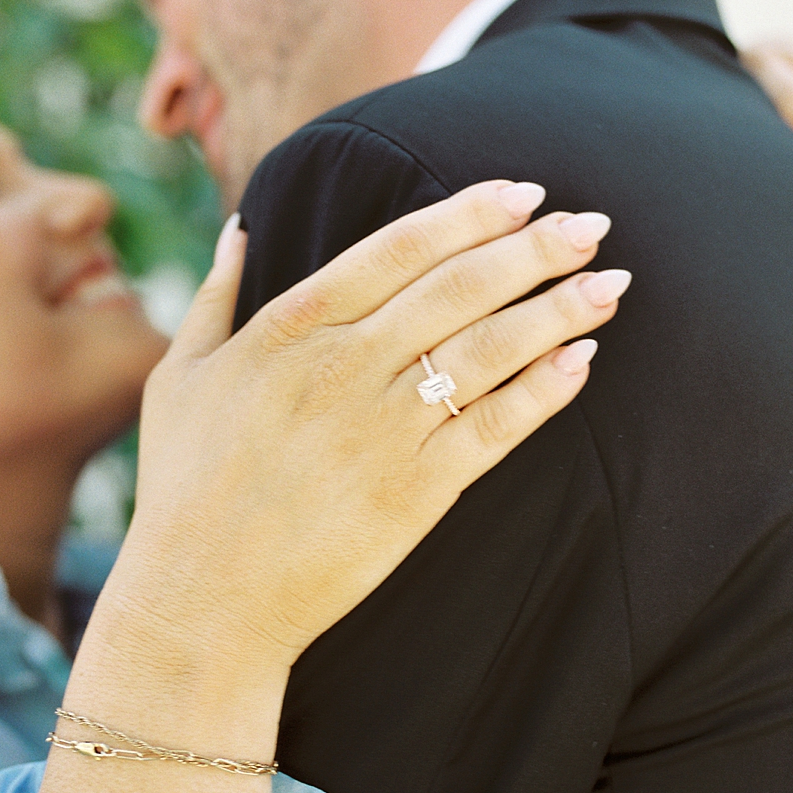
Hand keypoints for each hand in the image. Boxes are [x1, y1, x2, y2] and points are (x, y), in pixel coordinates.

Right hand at [128, 179, 626, 682]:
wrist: (203, 601)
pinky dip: (543, 391)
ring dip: (558, 310)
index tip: (524, 191)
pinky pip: (494, 428)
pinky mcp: (415, 492)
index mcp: (291, 328)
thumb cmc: (185, 488)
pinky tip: (583, 360)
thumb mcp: (180, 377)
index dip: (469, 213)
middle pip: (460, 286)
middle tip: (593, 222)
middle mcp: (344, 366)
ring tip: (613, 282)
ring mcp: (384, 429)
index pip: (399, 247)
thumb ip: (215, 296)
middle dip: (535, 248)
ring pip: (488, 350)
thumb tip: (241, 228)